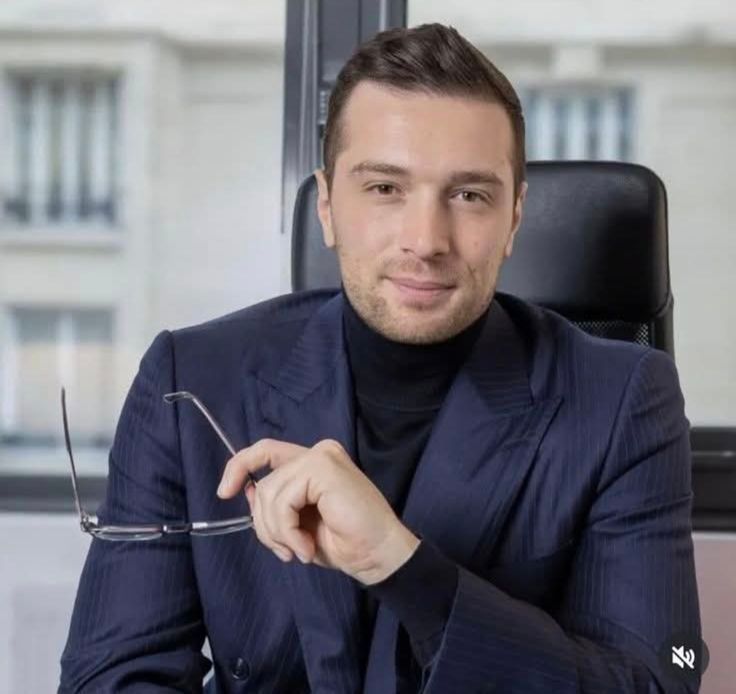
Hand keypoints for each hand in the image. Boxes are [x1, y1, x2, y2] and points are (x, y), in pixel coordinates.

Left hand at [217, 438, 419, 584]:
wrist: (379, 555)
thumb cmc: (346, 543)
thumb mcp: (298, 524)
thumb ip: (276, 504)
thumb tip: (248, 490)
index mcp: (314, 463)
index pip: (266, 451)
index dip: (240, 466)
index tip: (225, 492)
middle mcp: (318, 453)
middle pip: (265, 481)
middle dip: (264, 523)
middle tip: (283, 550)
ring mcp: (322, 457)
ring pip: (270, 493)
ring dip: (278, 532)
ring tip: (299, 550)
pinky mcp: (324, 469)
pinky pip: (283, 500)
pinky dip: (287, 530)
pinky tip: (306, 546)